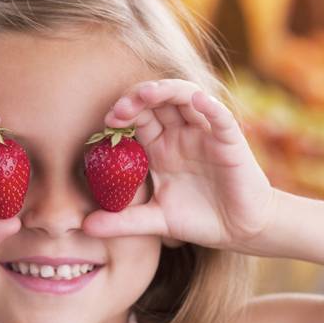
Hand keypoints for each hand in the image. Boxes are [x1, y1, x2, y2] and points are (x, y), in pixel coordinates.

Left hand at [81, 78, 276, 251]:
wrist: (239, 231)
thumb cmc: (198, 219)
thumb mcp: (155, 222)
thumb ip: (122, 223)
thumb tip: (85, 227)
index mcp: (159, 147)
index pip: (137, 118)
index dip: (122, 115)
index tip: (106, 124)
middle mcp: (180, 134)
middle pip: (157, 101)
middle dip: (137, 99)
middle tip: (120, 110)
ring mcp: (204, 134)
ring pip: (186, 98)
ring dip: (166, 91)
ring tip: (148, 94)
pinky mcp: (229, 141)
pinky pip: (220, 117)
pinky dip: (210, 106)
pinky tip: (198, 100)